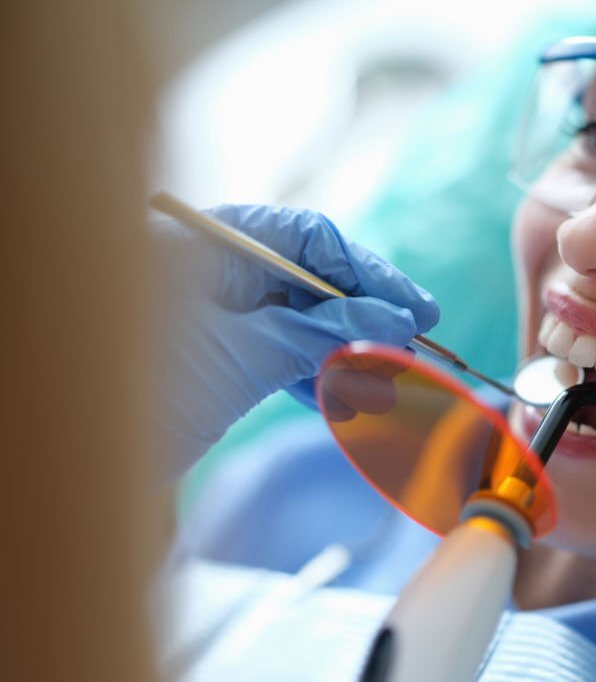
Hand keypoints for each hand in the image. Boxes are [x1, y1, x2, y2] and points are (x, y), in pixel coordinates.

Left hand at [154, 204, 438, 473]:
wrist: (71, 468)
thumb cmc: (134, 394)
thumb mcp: (237, 357)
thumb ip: (317, 333)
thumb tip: (393, 320)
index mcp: (206, 245)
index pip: (307, 237)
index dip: (368, 270)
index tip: (415, 309)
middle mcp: (213, 271)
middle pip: (310, 281)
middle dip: (364, 318)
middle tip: (412, 351)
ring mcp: (216, 317)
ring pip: (301, 323)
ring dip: (347, 354)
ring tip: (388, 385)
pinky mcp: (219, 359)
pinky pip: (282, 356)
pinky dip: (316, 377)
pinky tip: (347, 398)